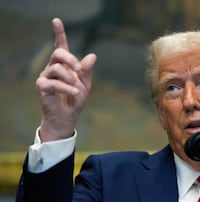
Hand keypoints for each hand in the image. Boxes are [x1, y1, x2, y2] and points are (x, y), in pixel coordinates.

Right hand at [36, 18, 96, 141]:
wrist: (68, 116)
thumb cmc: (75, 99)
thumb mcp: (85, 84)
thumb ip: (87, 71)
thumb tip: (92, 55)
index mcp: (64, 65)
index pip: (60, 46)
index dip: (59, 33)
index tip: (56, 20)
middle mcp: (53, 68)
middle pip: (58, 54)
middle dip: (70, 59)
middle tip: (79, 69)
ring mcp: (46, 77)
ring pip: (56, 68)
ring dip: (70, 78)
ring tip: (77, 88)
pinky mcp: (42, 87)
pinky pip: (53, 83)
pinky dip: (66, 88)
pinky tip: (75, 93)